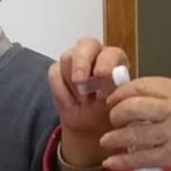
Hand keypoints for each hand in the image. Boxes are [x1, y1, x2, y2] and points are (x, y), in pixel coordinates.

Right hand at [48, 37, 129, 165]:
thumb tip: (107, 85)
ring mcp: (75, 61)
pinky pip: (54, 73)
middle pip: (86, 45)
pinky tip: (70, 104)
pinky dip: (61, 90)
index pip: (111, 53)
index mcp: (116, 60)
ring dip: (72, 82)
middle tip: (79, 81)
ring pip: (67, 58)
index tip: (101, 75)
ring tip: (82, 102)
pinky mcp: (58, 71)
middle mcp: (96, 55)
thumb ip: (114, 91)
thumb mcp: (116, 104)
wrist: (91, 125)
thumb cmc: (109, 111)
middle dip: (81, 63)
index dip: (105, 62)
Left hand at [101, 76, 170, 170]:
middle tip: (111, 120)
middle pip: (133, 106)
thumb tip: (143, 101)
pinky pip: (139, 157)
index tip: (115, 99)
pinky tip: (112, 163)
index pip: (145, 85)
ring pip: (132, 132)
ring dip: (114, 138)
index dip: (123, 91)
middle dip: (116, 113)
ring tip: (106, 141)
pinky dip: (122, 161)